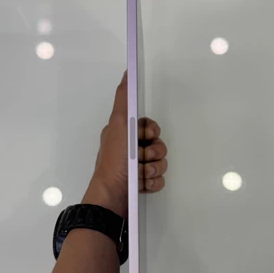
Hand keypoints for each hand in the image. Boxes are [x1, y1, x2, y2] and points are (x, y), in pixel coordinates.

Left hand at [82, 71, 167, 217]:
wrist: (113, 198)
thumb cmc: (114, 163)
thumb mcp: (119, 125)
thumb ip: (124, 99)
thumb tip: (127, 74)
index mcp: (122, 134)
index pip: (146, 125)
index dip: (151, 130)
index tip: (148, 136)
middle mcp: (129, 149)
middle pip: (157, 143)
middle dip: (155, 152)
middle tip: (143, 157)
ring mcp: (136, 167)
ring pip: (161, 161)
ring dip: (154, 168)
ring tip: (142, 174)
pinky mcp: (142, 183)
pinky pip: (160, 177)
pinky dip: (153, 181)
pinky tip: (143, 184)